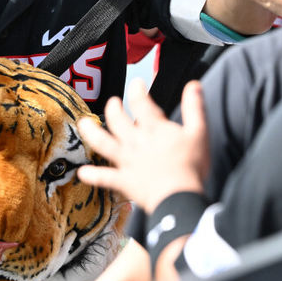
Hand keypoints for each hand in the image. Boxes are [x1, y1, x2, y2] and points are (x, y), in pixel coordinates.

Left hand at [77, 80, 207, 213]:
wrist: (180, 197)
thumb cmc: (192, 165)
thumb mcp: (199, 132)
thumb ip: (194, 107)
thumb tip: (193, 84)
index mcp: (154, 129)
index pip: (141, 103)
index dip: (137, 90)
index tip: (136, 83)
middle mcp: (136, 142)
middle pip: (118, 120)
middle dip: (113, 108)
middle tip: (113, 102)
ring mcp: (127, 161)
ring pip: (103, 143)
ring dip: (91, 133)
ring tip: (83, 124)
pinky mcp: (124, 181)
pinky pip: (104, 177)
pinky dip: (93, 175)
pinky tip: (81, 172)